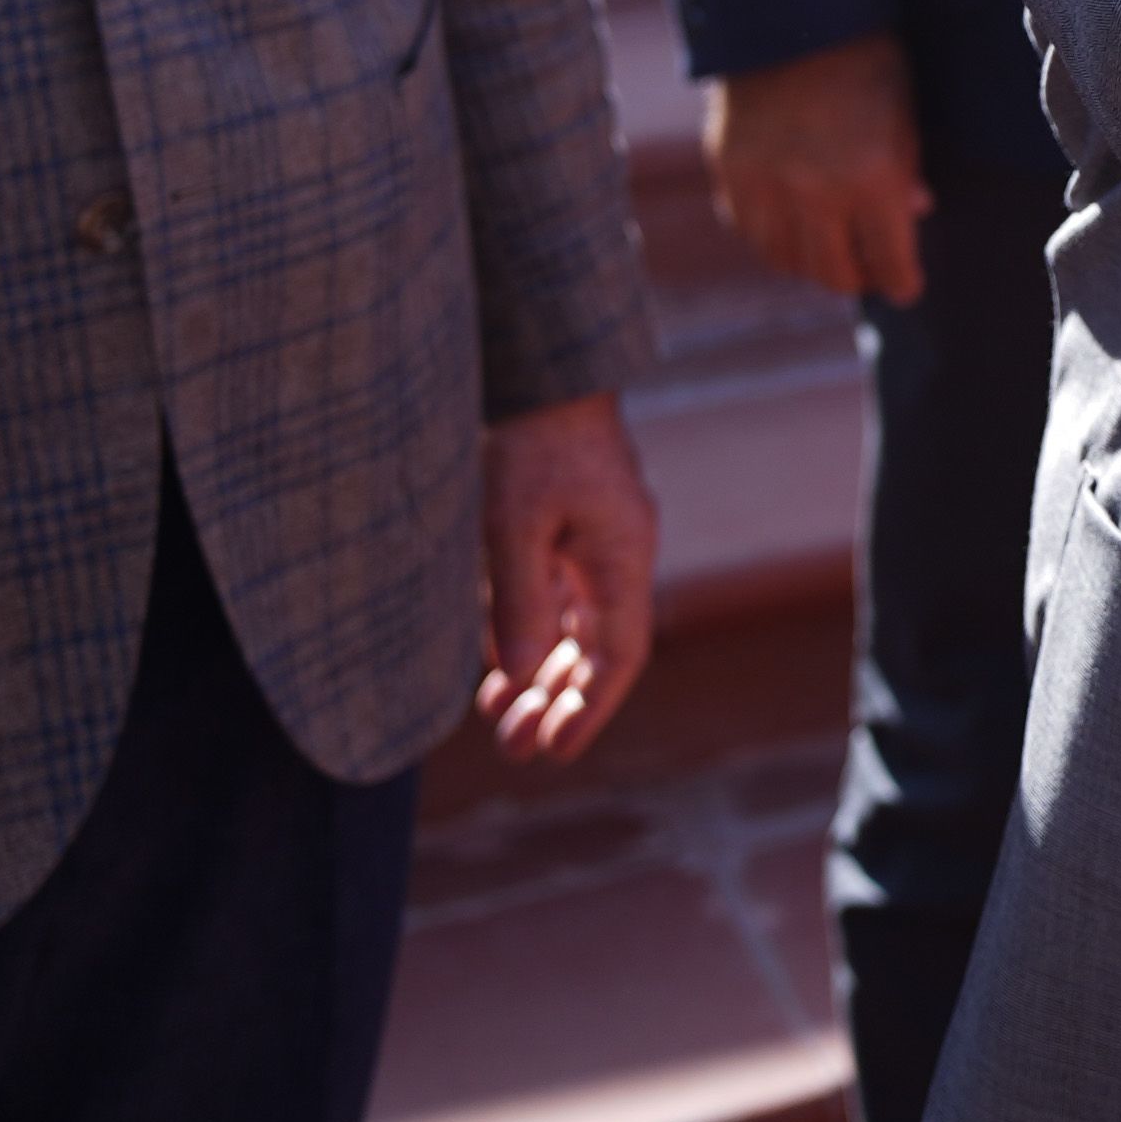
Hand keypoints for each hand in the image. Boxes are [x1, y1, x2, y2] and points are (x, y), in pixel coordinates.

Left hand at [477, 394, 658, 763]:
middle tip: (515, 748)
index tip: (553, 750)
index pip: (619, 653)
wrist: (541, 371)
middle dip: (561, 702)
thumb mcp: (511, 526)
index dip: (589, 707)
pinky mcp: (572, 527)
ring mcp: (598, 541)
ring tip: (499, 713)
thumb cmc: (528, 444)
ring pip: (581, 627)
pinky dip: (536, 636)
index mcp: (622, 556)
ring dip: (545, 674)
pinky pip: (562, 599)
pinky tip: (498, 661)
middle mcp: (620, 555)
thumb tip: (524, 677)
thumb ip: (521, 604)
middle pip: (601, 648)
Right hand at [700, 32, 930, 305]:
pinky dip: (771, 237)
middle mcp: (817, 193)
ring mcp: (767, 187)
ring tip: (829, 253)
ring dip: (810, 263)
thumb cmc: (867, 61)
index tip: (906, 288)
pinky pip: (749, 230)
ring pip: (786, 259)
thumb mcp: (906, 114)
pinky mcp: (729, 174)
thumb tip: (915, 211)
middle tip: (869, 271)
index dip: (901, 281)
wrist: (794, 17)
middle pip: (833, 272)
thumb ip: (907, 171)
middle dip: (857, 277)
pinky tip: (790, 226)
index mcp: (875, 178)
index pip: (890, 260)